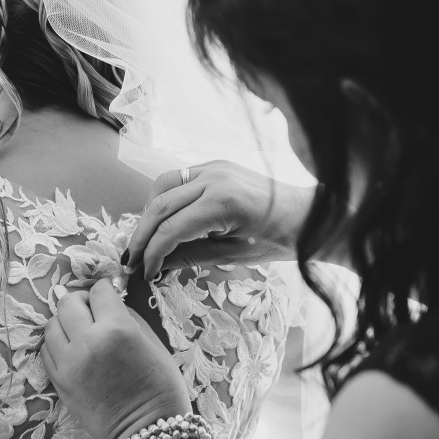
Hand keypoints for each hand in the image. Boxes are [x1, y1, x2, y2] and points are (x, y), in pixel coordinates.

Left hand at [42, 280, 190, 438]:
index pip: (100, 291)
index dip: (106, 290)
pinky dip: (58, 343)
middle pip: (69, 302)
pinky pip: (47, 350)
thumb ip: (129, 318)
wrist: (146, 432)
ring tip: (81, 330)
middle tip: (93, 309)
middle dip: (82, 300)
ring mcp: (68, 363)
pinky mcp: (58, 382)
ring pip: (52, 324)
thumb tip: (111, 304)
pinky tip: (73, 348)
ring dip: (66, 321)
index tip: (109, 295)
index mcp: (117, 329)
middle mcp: (88, 341)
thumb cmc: (161, 388)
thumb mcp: (154, 343)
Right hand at [124, 160, 313, 279]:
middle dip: (141, 235)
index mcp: (222, 204)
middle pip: (159, 205)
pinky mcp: (215, 165)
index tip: (145, 273)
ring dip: (147, 213)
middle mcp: (213, 178)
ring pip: (163, 185)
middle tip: (130, 260)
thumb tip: (157, 266)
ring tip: (144, 240)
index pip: (170, 230)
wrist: (308, 214)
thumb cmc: (279, 240)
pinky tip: (162, 219)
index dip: (152, 254)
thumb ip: (191, 256)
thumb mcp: (234, 255)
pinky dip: (164, 198)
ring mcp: (214, 167)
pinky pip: (178, 178)